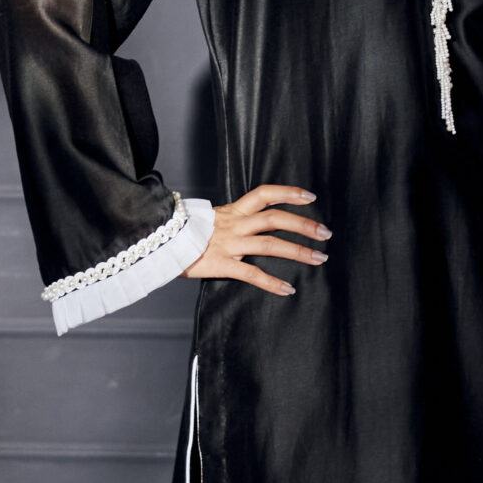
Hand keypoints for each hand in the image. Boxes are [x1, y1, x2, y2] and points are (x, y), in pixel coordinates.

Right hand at [182, 183, 329, 297]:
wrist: (157, 241)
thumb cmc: (185, 234)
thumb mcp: (211, 220)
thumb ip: (232, 220)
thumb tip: (251, 223)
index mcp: (232, 211)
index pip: (264, 194)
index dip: (288, 193)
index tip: (310, 197)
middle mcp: (233, 224)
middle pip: (274, 219)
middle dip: (304, 224)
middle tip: (325, 233)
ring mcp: (228, 244)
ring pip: (269, 244)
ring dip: (297, 251)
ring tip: (318, 258)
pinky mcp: (221, 265)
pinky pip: (251, 274)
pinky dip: (272, 282)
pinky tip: (288, 289)